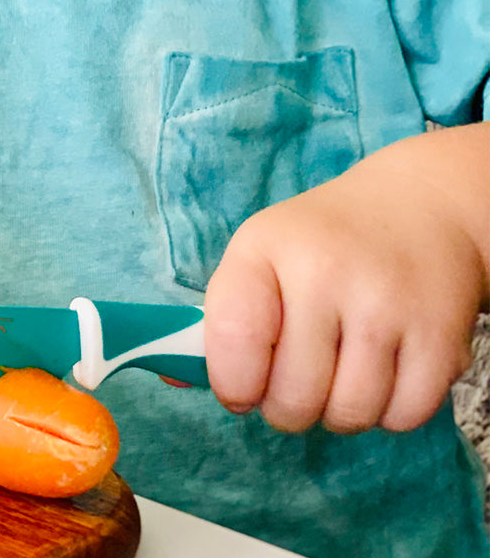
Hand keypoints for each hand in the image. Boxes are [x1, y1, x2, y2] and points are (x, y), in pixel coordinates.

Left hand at [203, 129, 488, 434]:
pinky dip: (389, 412)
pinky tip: (382, 372)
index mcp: (266, 249)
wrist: (419, 207)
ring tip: (338, 375)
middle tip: (295, 383)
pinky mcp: (441, 334)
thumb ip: (222, 319)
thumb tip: (183, 381)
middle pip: (294, 396)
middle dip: (287, 408)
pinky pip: (404, 416)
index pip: (234, 339)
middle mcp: (325, 273)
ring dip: (338, 413)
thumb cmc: (320, 243)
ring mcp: (386, 304)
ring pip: (350, 414)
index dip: (232, 384)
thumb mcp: (258, 255)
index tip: (241, 389)